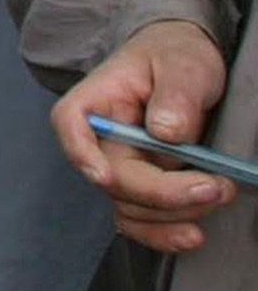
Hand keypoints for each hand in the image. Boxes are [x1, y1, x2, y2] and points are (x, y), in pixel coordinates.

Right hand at [53, 18, 234, 252]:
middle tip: (217, 186)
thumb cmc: (177, 55)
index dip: (80, 152)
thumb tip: (166, 133)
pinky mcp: (143, 188)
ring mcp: (121, 167)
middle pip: (112, 178)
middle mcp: (101, 140)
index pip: (70, 122)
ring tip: (219, 194)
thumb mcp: (183, 63)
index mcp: (97, 100)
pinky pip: (142, 221)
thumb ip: (175, 94)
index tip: (105, 174)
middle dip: (163, 193)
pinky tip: (192, 235)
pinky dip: (164, 234)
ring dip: (172, 215)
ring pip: (128, 208)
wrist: (187, 66)